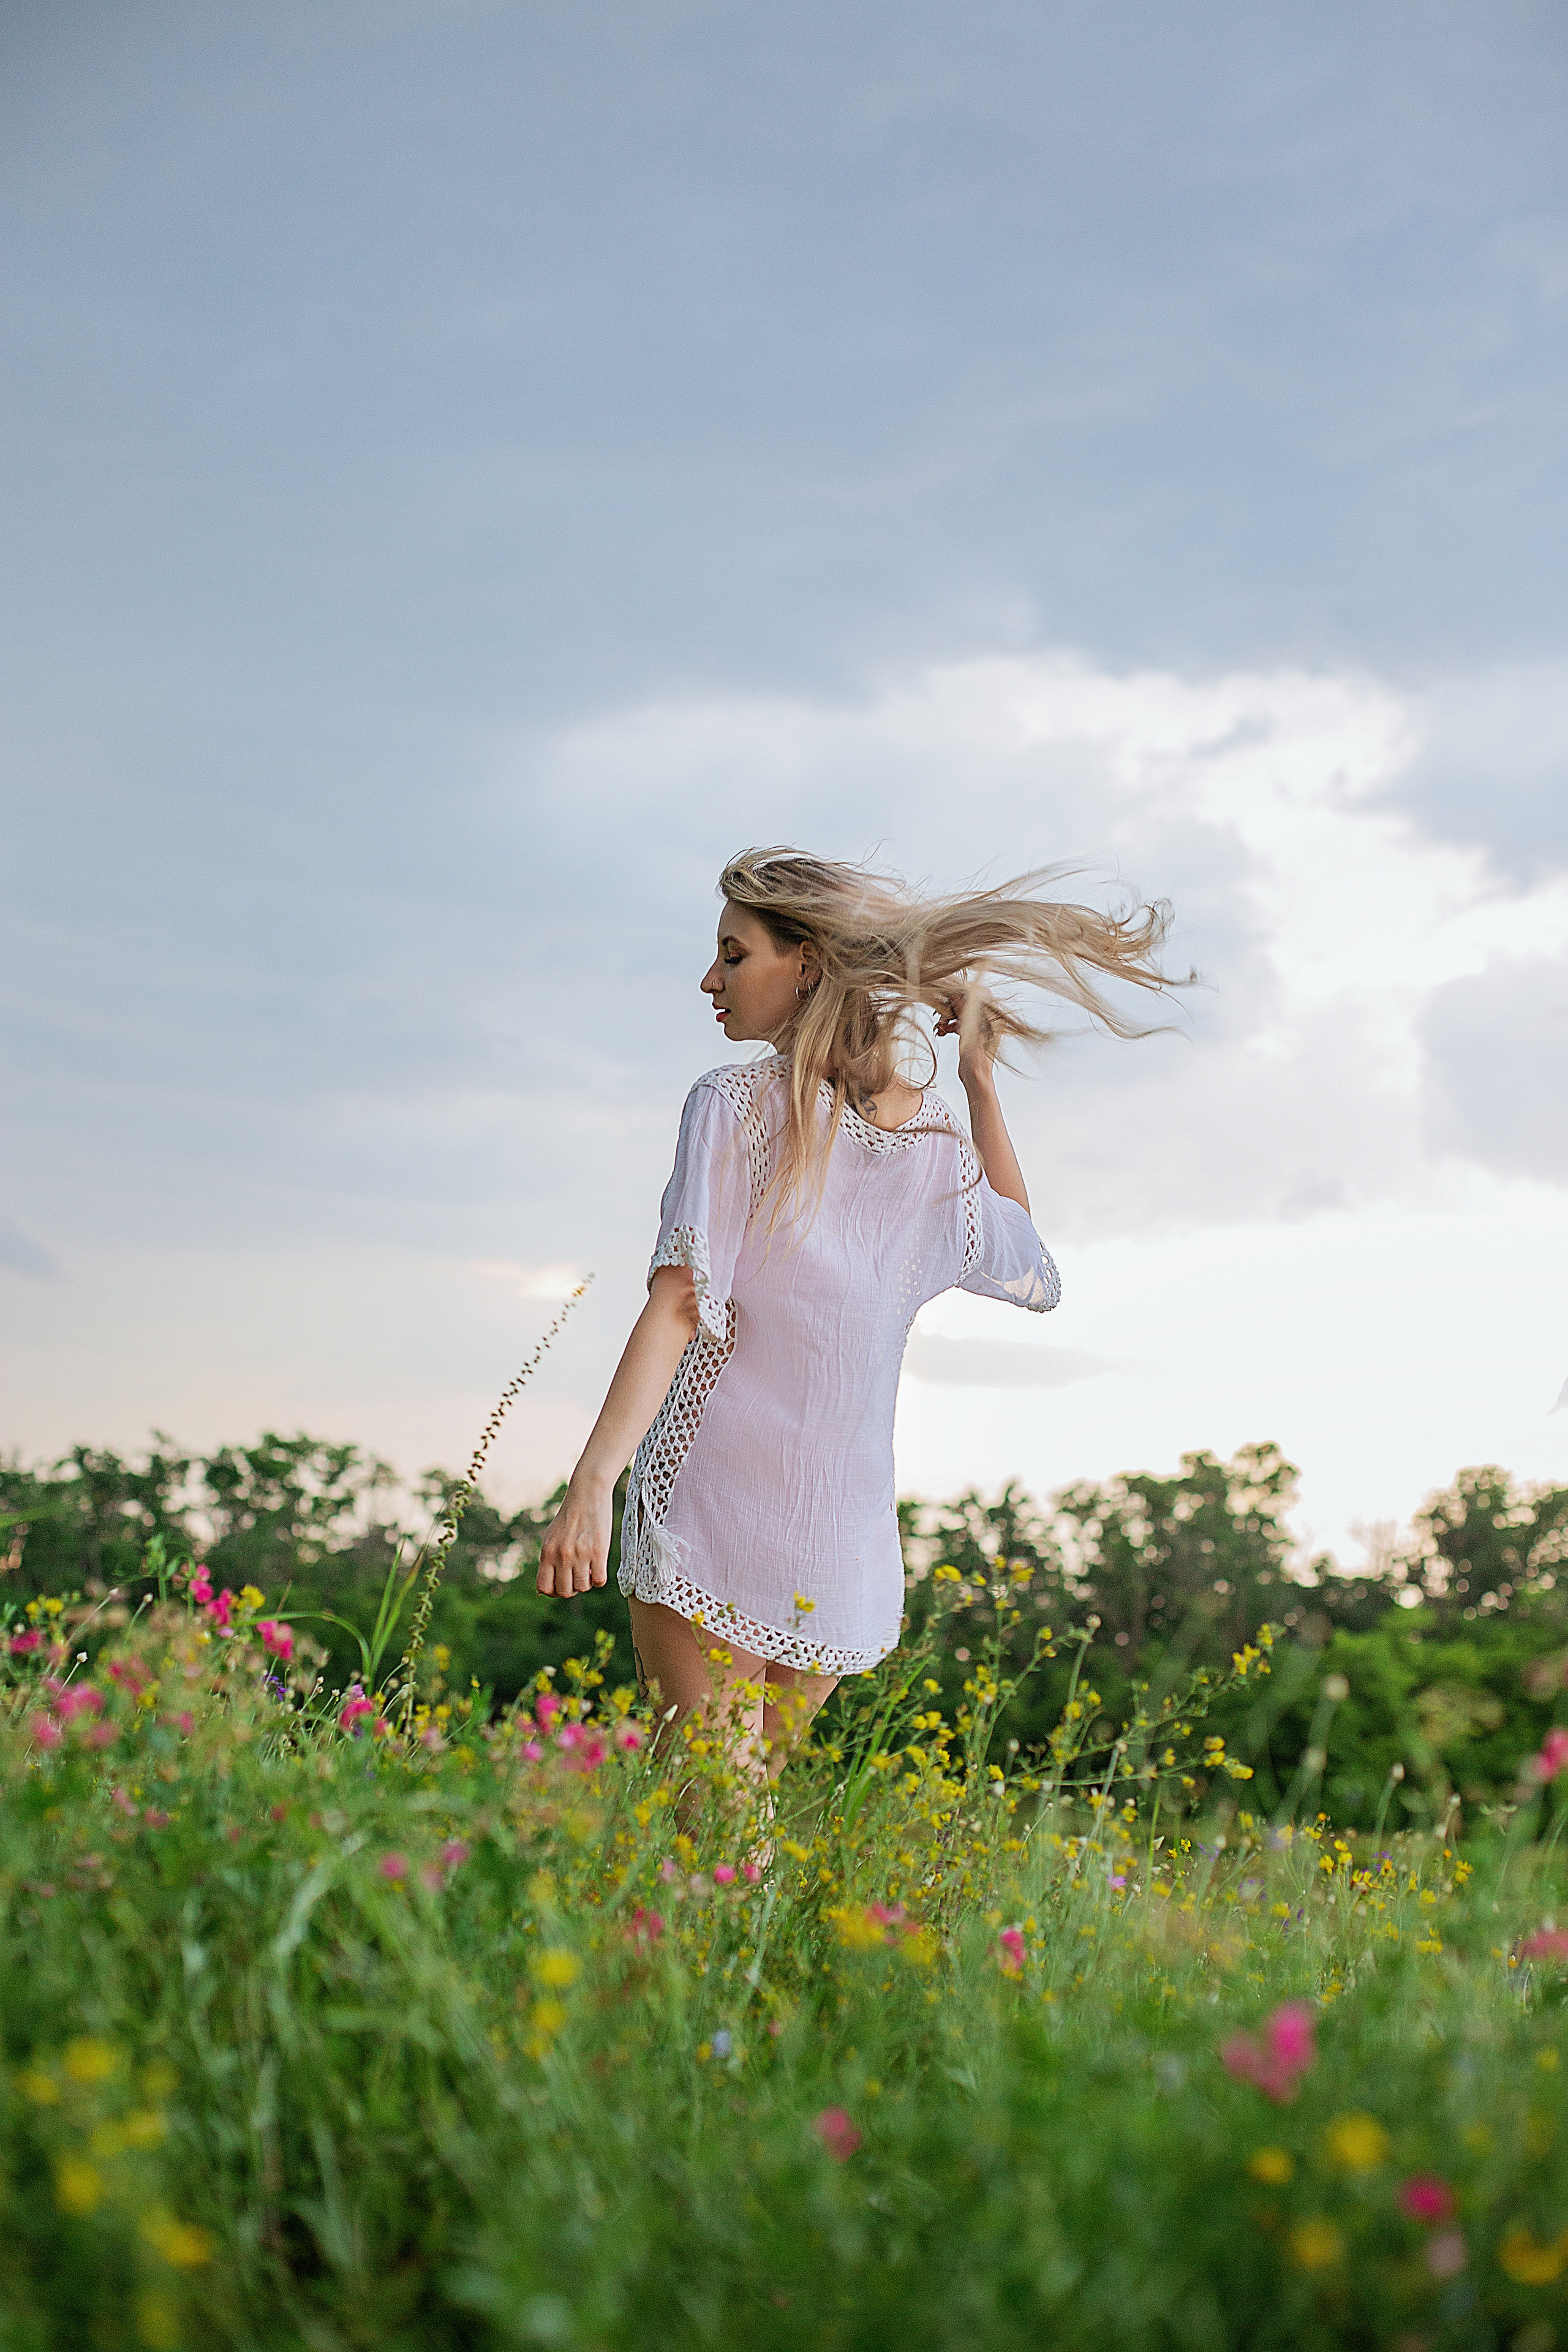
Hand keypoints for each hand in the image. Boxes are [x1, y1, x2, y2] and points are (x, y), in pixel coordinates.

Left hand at [537, 1479, 610, 1596]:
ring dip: (587, 1582)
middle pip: (565, 1592)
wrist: (587, 1495)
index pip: (544, 1588)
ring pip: (583, 1587)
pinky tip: (598, 1567)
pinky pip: (600, 1580)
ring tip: (589, 1569)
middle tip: (577, 1577)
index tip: (562, 1584)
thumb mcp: (551, 1538)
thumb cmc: (569, 1518)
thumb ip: (547, 1562)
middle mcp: (562, 1555)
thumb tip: (542, 1592)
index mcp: (547, 1552)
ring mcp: (580, 1554)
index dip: (553, 1592)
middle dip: (572, 1589)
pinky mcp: (599, 1552)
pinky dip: (599, 1578)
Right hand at [935, 986, 998, 1086]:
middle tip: (939, 1014)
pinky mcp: (971, 1032)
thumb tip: (956, 994)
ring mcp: (980, 1025)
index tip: (949, 994)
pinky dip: (949, 1025)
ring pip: (961, 1011)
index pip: (980, 994)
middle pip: (968, 1002)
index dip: (964, 992)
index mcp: (995, 1017)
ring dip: (947, 1017)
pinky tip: (941, 1032)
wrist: (976, 1079)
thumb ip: (964, 1012)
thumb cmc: (978, 1062)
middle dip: (951, 1007)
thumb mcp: (969, 1033)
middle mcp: (989, 1019)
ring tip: (938, 1027)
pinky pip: (958, 1021)